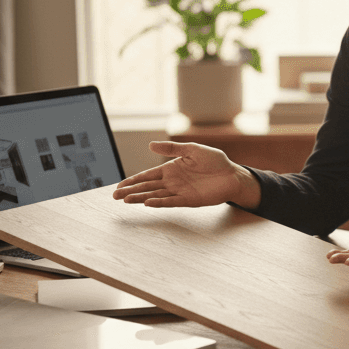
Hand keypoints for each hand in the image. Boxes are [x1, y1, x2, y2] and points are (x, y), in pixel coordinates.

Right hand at [111, 141, 257, 207]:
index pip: (147, 175)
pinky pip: (171, 202)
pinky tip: (148, 203)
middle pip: (147, 187)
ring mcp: (179, 192)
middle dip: (131, 191)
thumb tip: (150, 145)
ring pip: (155, 195)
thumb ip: (172, 149)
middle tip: (115, 196)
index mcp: (171, 169)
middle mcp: (172, 182)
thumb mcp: (192, 149)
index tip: (119, 186)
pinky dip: (159, 202)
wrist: (233, 175)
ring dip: (141, 198)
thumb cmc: (215, 161)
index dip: (133, 180)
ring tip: (126, 201)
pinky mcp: (189, 200)